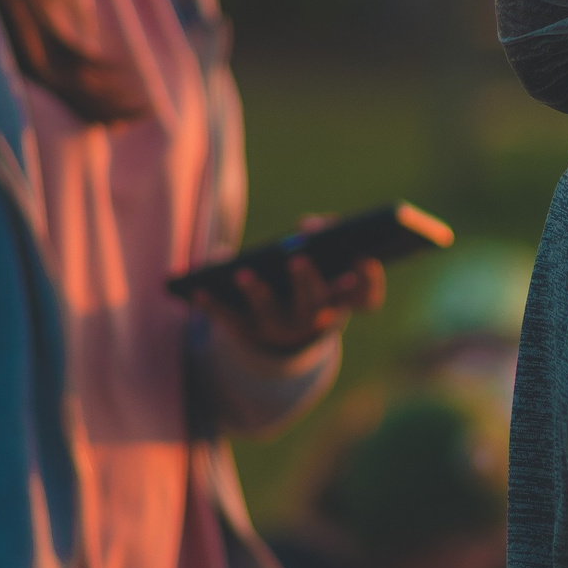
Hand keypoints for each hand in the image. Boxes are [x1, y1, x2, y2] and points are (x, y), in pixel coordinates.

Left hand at [193, 217, 382, 354]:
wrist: (282, 339)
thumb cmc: (307, 285)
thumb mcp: (323, 265)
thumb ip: (326, 239)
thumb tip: (306, 228)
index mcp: (341, 300)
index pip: (367, 295)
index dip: (368, 279)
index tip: (364, 258)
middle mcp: (314, 320)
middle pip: (314, 304)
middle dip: (307, 281)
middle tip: (298, 258)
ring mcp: (280, 330)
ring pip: (270, 314)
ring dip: (257, 294)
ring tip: (243, 273)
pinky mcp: (248, 334)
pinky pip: (230, 320)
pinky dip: (213, 305)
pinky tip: (198, 289)